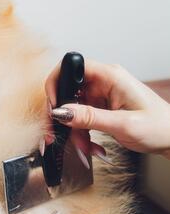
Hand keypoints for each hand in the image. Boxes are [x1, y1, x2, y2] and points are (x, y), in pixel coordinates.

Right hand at [45, 59, 169, 159]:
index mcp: (110, 76)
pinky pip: (80, 118)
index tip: (54, 106)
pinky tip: (91, 146)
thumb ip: (90, 117)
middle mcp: (103, 82)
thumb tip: (61, 112)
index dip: (56, 83)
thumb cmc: (160, 128)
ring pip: (72, 109)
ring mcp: (101, 95)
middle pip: (67, 92)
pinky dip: (81, 134)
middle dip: (63, 117)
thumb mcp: (123, 124)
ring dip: (73, 130)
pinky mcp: (101, 107)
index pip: (72, 66)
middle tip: (60, 136)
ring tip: (85, 147)